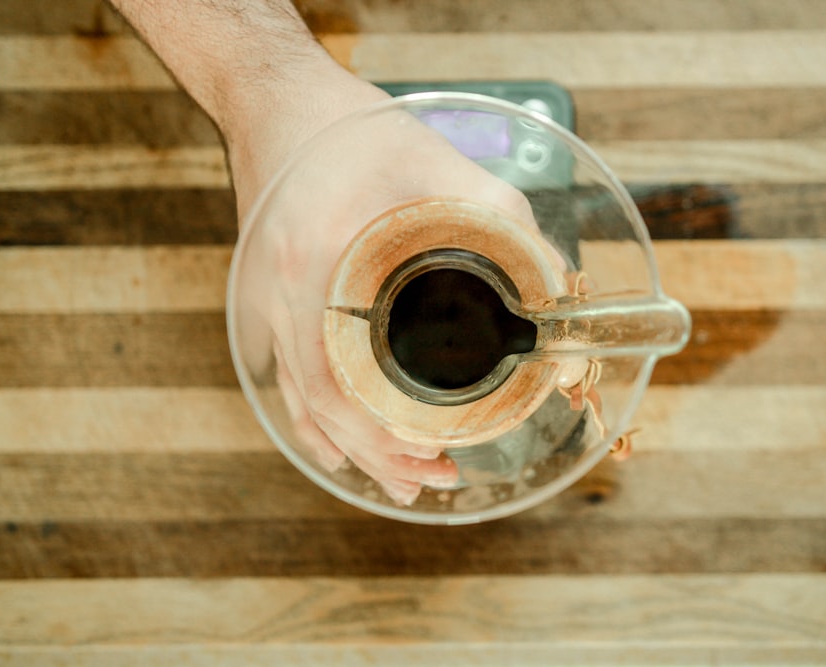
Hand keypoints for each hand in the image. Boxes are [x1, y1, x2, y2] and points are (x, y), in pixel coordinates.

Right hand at [230, 67, 541, 504]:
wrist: (282, 105)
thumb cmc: (355, 131)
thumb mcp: (442, 166)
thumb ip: (507, 224)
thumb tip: (559, 290)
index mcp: (314, 267)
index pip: (336, 383)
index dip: (380, 436)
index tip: (435, 456)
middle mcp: (279, 296)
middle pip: (320, 406)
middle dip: (378, 455)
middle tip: (436, 476)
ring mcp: (266, 303)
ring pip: (302, 400)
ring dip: (351, 447)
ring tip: (403, 480)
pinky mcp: (269, 302)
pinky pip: (288, 377)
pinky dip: (317, 420)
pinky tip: (340, 450)